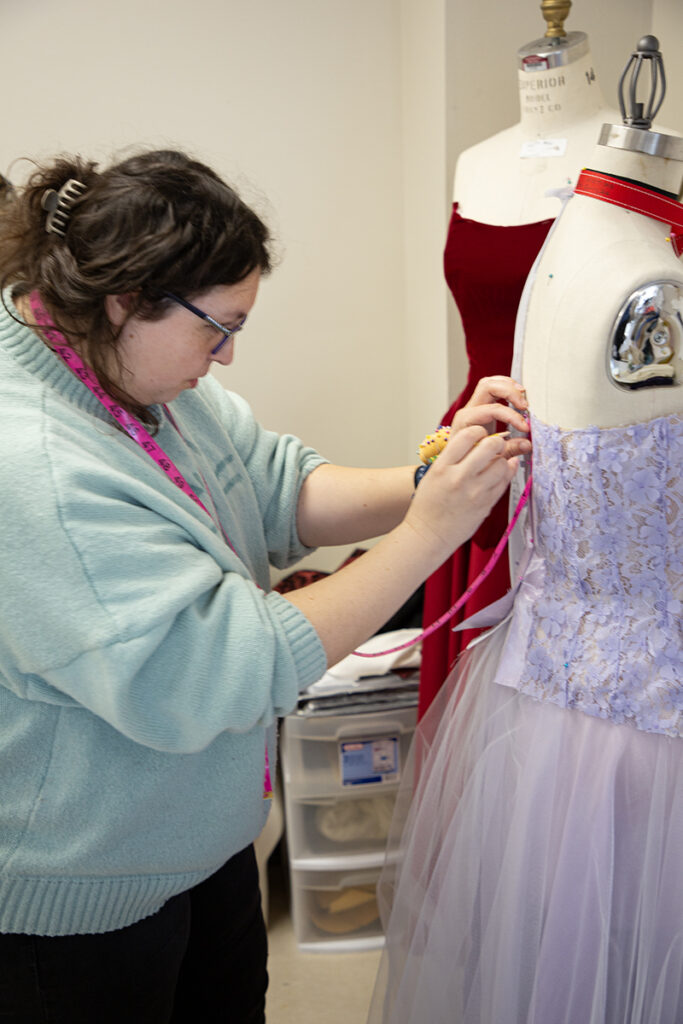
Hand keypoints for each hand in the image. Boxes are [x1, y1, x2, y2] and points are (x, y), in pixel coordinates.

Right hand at [405, 425, 517, 562]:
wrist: (429, 535)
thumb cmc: (429, 505)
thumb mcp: (433, 475)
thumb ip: (453, 458)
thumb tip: (478, 441)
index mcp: (442, 468)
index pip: (467, 435)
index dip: (477, 431)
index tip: (479, 434)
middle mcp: (459, 478)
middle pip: (490, 445)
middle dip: (495, 442)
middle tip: (494, 445)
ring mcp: (475, 492)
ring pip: (502, 463)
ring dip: (501, 459)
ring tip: (494, 463)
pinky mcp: (487, 504)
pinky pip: (504, 481)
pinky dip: (506, 473)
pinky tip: (500, 472)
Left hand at [451, 376, 530, 459]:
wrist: (460, 460)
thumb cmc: (473, 459)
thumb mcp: (491, 458)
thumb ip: (509, 449)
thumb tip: (527, 444)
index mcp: (467, 421)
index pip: (492, 409)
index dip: (511, 416)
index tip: (525, 428)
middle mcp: (468, 410)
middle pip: (487, 387)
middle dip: (509, 393)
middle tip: (525, 406)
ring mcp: (473, 406)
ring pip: (489, 383)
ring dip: (508, 385)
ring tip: (523, 394)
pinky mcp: (481, 406)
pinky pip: (491, 387)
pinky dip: (505, 386)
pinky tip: (517, 393)